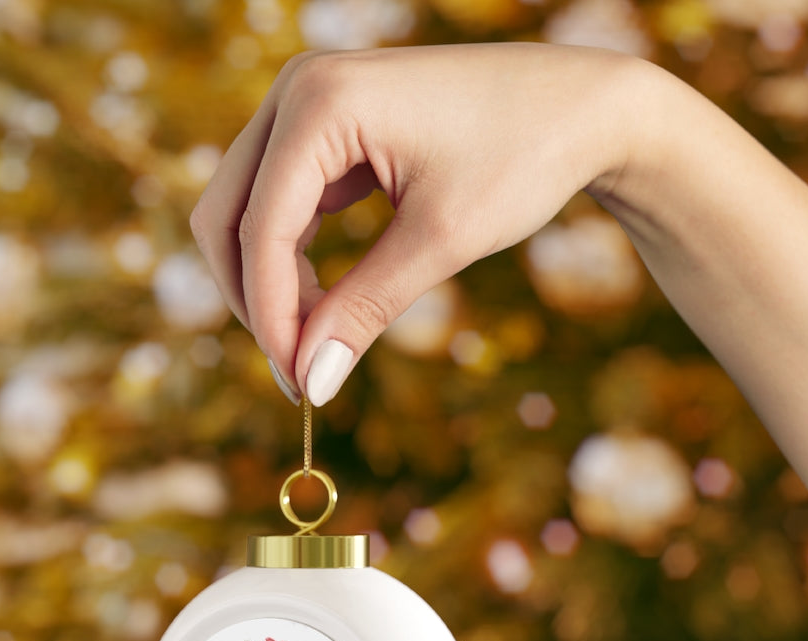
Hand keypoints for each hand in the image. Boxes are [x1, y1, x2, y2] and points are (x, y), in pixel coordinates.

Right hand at [190, 43, 639, 404]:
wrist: (582, 107)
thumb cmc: (523, 156)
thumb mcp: (440, 242)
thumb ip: (364, 310)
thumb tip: (312, 382)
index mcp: (320, 103)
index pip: (260, 230)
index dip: (271, 317)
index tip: (299, 383)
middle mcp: (298, 91)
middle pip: (225, 216)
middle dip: (254, 300)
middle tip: (297, 370)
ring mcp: (307, 106)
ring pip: (245, 213)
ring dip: (269, 283)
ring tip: (318, 342)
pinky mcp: (324, 129)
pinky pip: (279, 204)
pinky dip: (291, 259)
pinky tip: (325, 303)